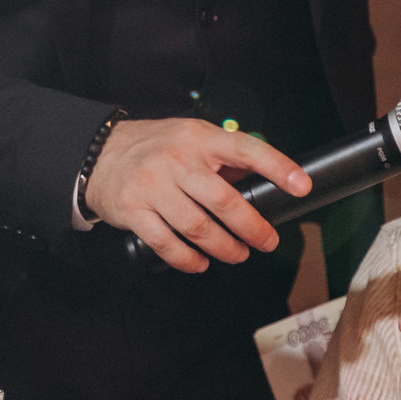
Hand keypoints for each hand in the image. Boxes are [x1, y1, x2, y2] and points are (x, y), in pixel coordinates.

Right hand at [85, 117, 310, 272]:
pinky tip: (200, 262)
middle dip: (253, 228)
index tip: (301, 186)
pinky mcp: (133, 211)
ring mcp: (153, 187)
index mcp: (198, 138)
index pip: (245, 149)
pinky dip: (188, 259)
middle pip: (224, 200)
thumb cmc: (154, 147)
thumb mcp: (191, 137)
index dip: (277, 167)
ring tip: (237, 254)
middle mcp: (176, 161)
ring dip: (224, 248)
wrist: (99, 154)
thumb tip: (262, 179)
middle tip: (267, 242)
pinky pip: (167, 244)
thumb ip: (224, 157)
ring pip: (197, 227)